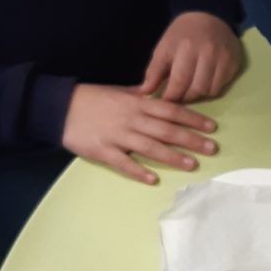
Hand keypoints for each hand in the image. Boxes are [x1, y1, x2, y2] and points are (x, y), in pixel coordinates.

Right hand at [63, 82, 217, 184]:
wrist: (59, 107)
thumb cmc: (92, 98)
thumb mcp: (119, 90)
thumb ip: (140, 95)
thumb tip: (160, 94)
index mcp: (136, 102)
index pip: (171, 110)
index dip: (193, 118)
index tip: (212, 126)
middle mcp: (130, 118)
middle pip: (166, 130)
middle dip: (191, 139)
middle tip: (212, 148)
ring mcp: (117, 136)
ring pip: (149, 147)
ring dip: (172, 156)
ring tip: (192, 164)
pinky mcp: (102, 151)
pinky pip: (123, 163)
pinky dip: (138, 171)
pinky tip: (153, 179)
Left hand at [140, 12, 242, 104]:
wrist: (209, 16)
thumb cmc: (182, 34)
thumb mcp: (164, 48)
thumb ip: (154, 71)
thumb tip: (144, 93)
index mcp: (186, 47)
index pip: (179, 81)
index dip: (170, 96)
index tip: (164, 101)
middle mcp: (208, 52)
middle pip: (196, 89)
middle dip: (184, 98)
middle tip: (177, 97)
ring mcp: (223, 58)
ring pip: (210, 91)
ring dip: (198, 96)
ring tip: (189, 90)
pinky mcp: (234, 63)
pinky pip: (221, 87)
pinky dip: (210, 90)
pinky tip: (202, 84)